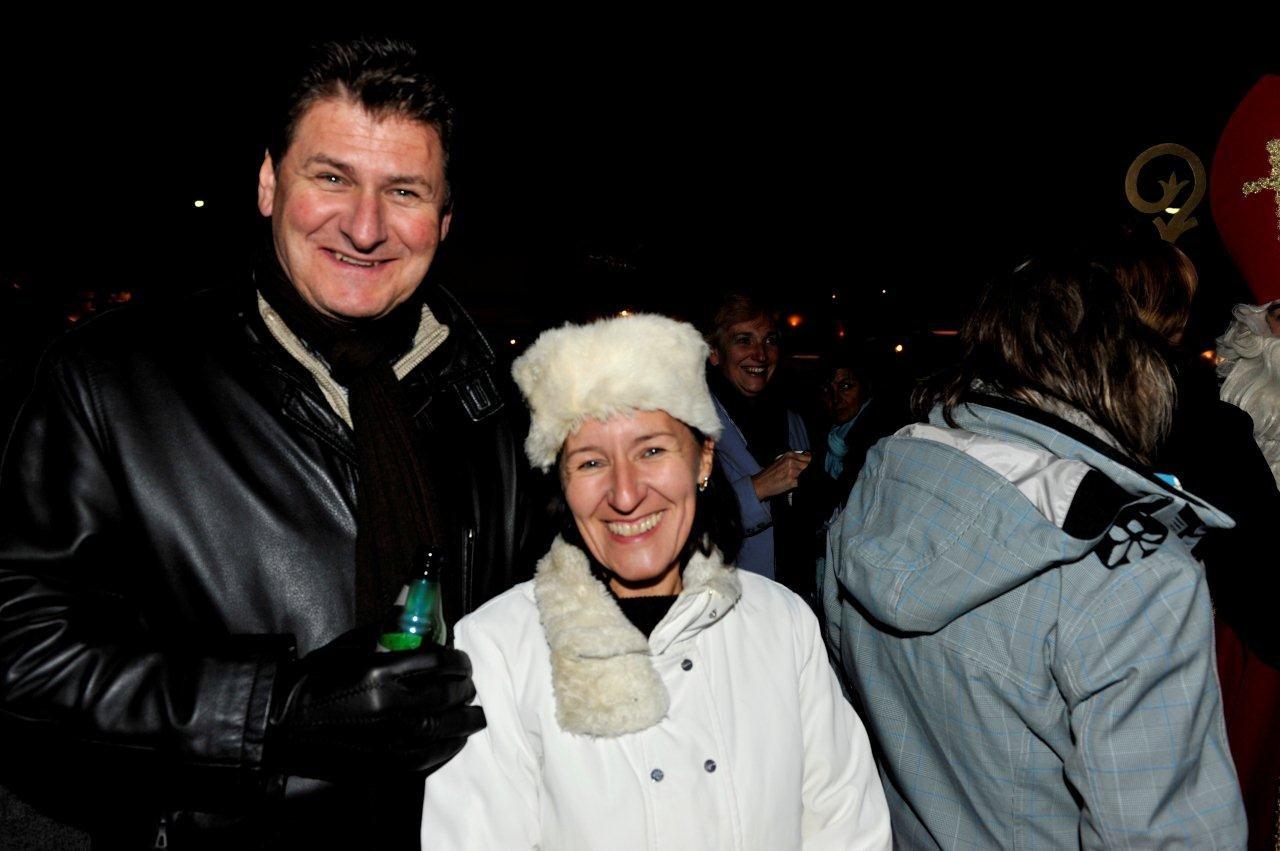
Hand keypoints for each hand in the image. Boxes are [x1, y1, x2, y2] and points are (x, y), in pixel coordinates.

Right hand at [267, 626, 485, 780]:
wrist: (285, 725)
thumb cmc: (317, 679)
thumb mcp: (351, 647)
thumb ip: (386, 631)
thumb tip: (413, 604)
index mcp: (381, 672)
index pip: (437, 661)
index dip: (457, 660)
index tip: (462, 660)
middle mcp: (391, 706)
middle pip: (446, 694)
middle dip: (464, 688)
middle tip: (469, 685)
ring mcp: (391, 739)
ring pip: (445, 727)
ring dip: (466, 719)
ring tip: (476, 714)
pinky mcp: (387, 763)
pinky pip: (431, 755)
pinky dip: (449, 745)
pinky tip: (455, 739)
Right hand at [752, 450, 811, 500]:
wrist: (760, 484)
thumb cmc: (770, 473)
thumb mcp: (781, 460)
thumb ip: (794, 458)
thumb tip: (808, 456)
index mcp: (789, 455)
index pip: (808, 457)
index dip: (808, 463)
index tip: (805, 467)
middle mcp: (791, 461)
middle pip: (808, 466)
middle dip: (805, 471)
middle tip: (796, 475)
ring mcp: (792, 471)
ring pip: (806, 474)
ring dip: (801, 478)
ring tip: (792, 479)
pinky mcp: (792, 481)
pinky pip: (802, 482)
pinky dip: (798, 484)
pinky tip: (791, 484)